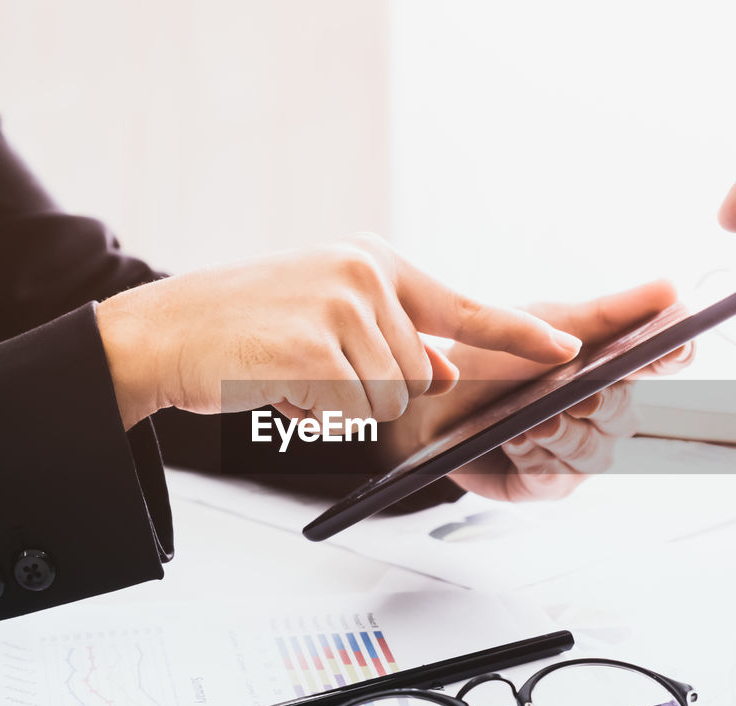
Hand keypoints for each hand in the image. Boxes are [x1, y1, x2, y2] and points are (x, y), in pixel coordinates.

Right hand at [96, 234, 581, 427]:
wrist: (167, 331)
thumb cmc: (248, 329)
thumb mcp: (331, 319)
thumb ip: (398, 340)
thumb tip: (450, 368)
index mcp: (375, 262)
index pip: (464, 307)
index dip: (519, 335)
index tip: (568, 348)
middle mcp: (366, 274)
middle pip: (419, 377)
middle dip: (369, 390)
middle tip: (307, 365)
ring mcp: (341, 305)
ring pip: (386, 401)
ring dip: (340, 405)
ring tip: (287, 371)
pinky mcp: (315, 345)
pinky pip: (348, 411)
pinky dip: (312, 413)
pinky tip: (274, 383)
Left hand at [387, 281, 690, 501]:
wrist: (429, 401)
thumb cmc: (489, 359)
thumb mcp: (544, 323)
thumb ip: (609, 312)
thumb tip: (671, 289)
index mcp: (609, 366)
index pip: (661, 363)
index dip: (674, 356)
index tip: (676, 348)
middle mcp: (600, 411)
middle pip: (625, 412)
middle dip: (601, 401)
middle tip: (580, 393)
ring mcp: (575, 451)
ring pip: (595, 450)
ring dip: (565, 434)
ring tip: (533, 421)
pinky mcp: (545, 483)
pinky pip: (557, 477)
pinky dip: (537, 457)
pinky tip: (516, 439)